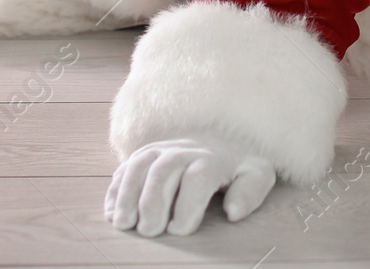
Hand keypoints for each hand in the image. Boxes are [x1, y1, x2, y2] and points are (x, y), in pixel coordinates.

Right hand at [104, 134, 276, 236]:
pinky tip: (112, 213)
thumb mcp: (257, 175)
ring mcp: (162, 149)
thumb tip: (233, 211)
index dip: (188, 205)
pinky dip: (116, 189)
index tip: (180, 230)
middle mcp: (185, 150)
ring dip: (128, 194)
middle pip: (164, 170)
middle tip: (149, 231)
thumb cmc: (239, 166)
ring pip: (140, 165)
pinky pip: (126, 167)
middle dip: (153, 201)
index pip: (198, 177)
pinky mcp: (145, 154)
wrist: (224, 137)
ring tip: (123, 223)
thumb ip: (250, 192)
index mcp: (214, 157)